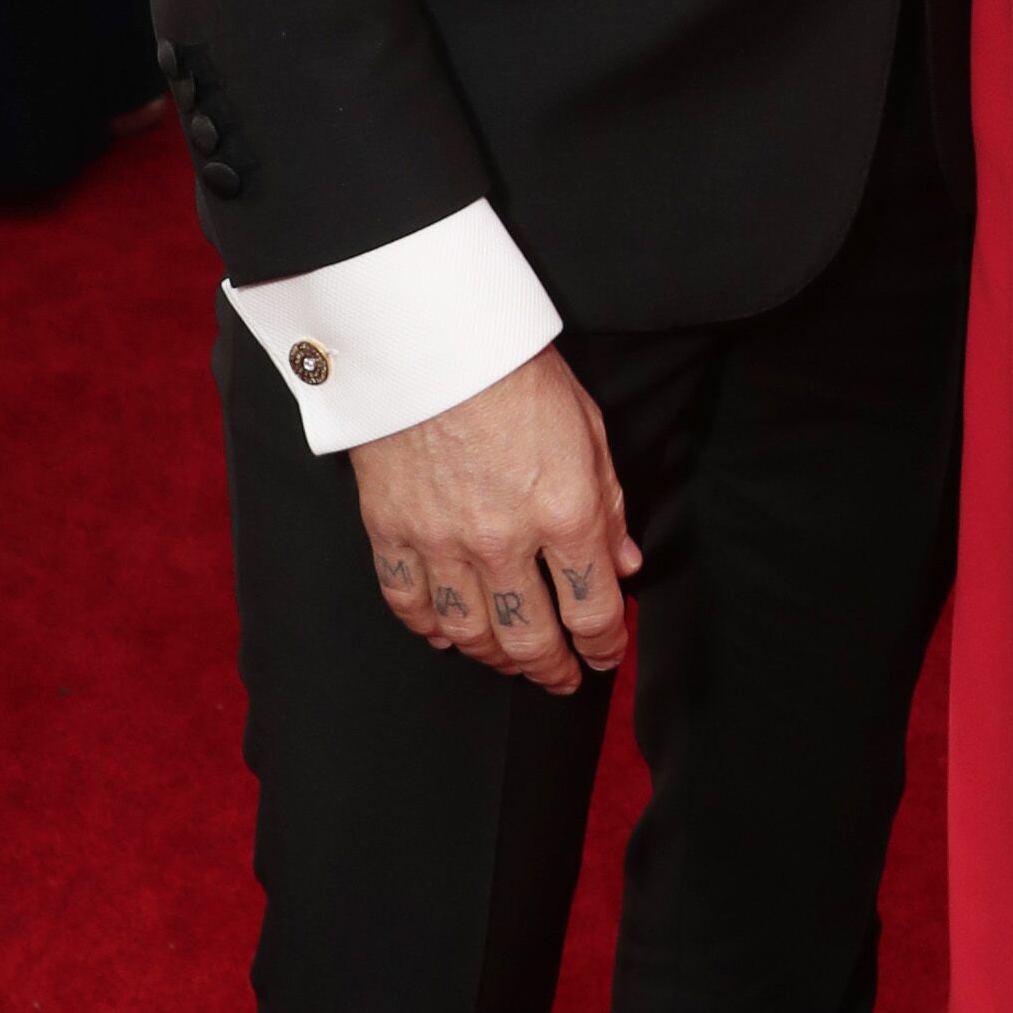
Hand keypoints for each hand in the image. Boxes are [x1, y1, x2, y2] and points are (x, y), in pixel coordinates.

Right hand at [350, 344, 639, 690]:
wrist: (425, 335)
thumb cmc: (511, 368)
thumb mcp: (586, 427)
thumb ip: (608, 503)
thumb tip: (622, 564)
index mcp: (564, 512)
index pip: (593, 609)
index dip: (604, 644)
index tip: (605, 653)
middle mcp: (503, 540)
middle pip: (531, 637)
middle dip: (553, 669)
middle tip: (561, 677)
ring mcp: (442, 541)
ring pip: (470, 632)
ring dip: (496, 657)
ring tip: (510, 659)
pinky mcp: (390, 530)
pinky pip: (409, 603)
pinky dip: (429, 628)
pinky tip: (446, 634)